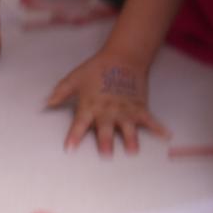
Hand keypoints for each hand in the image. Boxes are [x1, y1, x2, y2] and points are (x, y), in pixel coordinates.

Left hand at [44, 48, 168, 155]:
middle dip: (105, 143)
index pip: (79, 125)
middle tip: (106, 155)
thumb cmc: (97, 68)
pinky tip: (166, 136)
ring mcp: (125, 110)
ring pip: (128, 128)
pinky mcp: (139, 107)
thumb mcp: (74, 79)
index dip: (74, 137)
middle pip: (105, 130)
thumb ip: (60, 93)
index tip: (70, 149)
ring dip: (130, 140)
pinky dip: (159, 128)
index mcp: (89, 106)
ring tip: (132, 152)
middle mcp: (107, 111)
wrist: (122, 57)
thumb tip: (46, 104)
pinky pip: (150, 120)